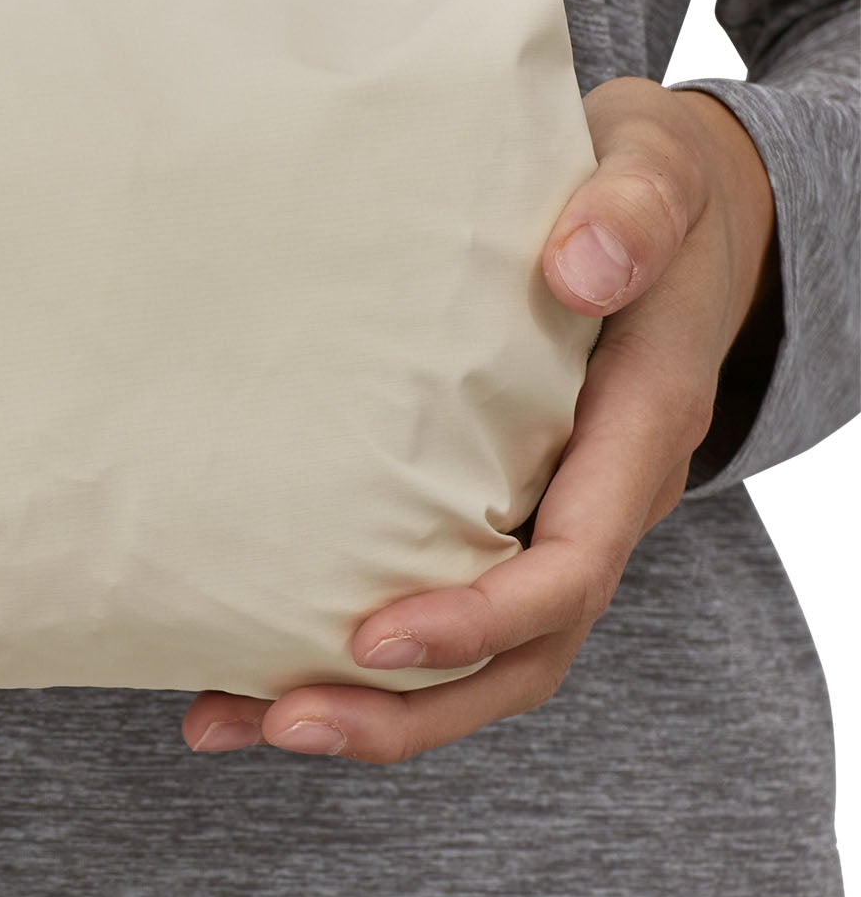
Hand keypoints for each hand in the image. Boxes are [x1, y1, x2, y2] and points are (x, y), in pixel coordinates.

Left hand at [180, 75, 780, 763]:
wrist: (663, 212)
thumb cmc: (650, 192)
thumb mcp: (655, 175)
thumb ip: (631, 214)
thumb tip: (580, 270)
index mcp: (636, 434)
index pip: (569, 568)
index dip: (477, 617)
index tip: (373, 638)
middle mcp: (593, 498)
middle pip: (517, 654)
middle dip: (405, 707)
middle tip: (281, 721)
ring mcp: (543, 510)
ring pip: (475, 655)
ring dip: (366, 705)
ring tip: (232, 719)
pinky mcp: (490, 500)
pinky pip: (435, 595)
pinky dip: (349, 647)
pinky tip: (246, 658)